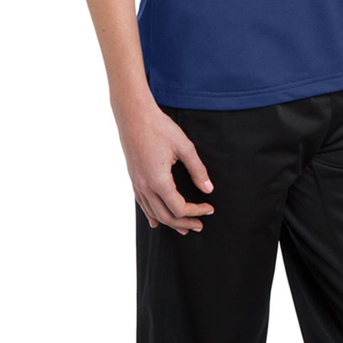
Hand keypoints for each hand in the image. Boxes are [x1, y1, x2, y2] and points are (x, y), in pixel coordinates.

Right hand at [115, 101, 215, 234]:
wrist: (134, 115)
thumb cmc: (160, 128)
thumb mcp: (184, 146)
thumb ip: (197, 169)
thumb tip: (208, 188)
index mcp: (159, 181)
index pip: (179, 208)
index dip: (196, 211)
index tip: (209, 208)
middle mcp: (145, 187)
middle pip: (166, 216)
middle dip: (184, 223)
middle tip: (200, 225)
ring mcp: (137, 183)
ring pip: (153, 212)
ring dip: (169, 222)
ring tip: (183, 227)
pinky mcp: (133, 178)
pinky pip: (142, 203)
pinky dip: (151, 214)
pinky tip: (154, 221)